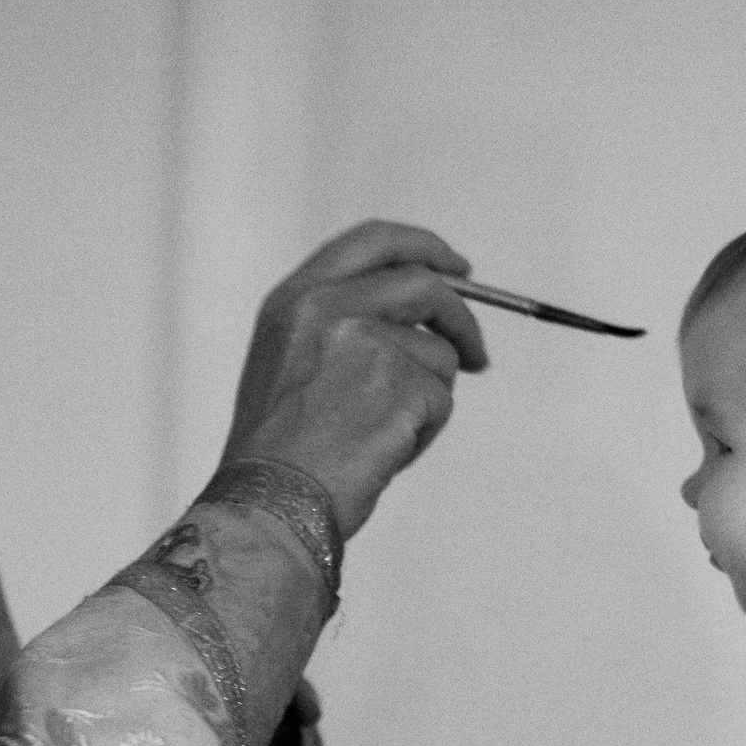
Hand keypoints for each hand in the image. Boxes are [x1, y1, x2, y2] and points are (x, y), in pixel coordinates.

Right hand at [222, 221, 489, 538]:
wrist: (268, 504)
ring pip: (439, 354)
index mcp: (295, 299)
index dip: (424, 247)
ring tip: (378, 435)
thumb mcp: (286, 360)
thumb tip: (425, 315)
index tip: (457, 268)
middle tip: (477, 353)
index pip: (373, 242)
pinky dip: (423, 432)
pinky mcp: (399, 385)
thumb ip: (339, 321)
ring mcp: (365, 343)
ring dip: (427, 397)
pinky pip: (440, 402)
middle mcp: (327, 308)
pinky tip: (381, 453)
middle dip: (462, 318)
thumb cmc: (278, 451)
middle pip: (425, 285)